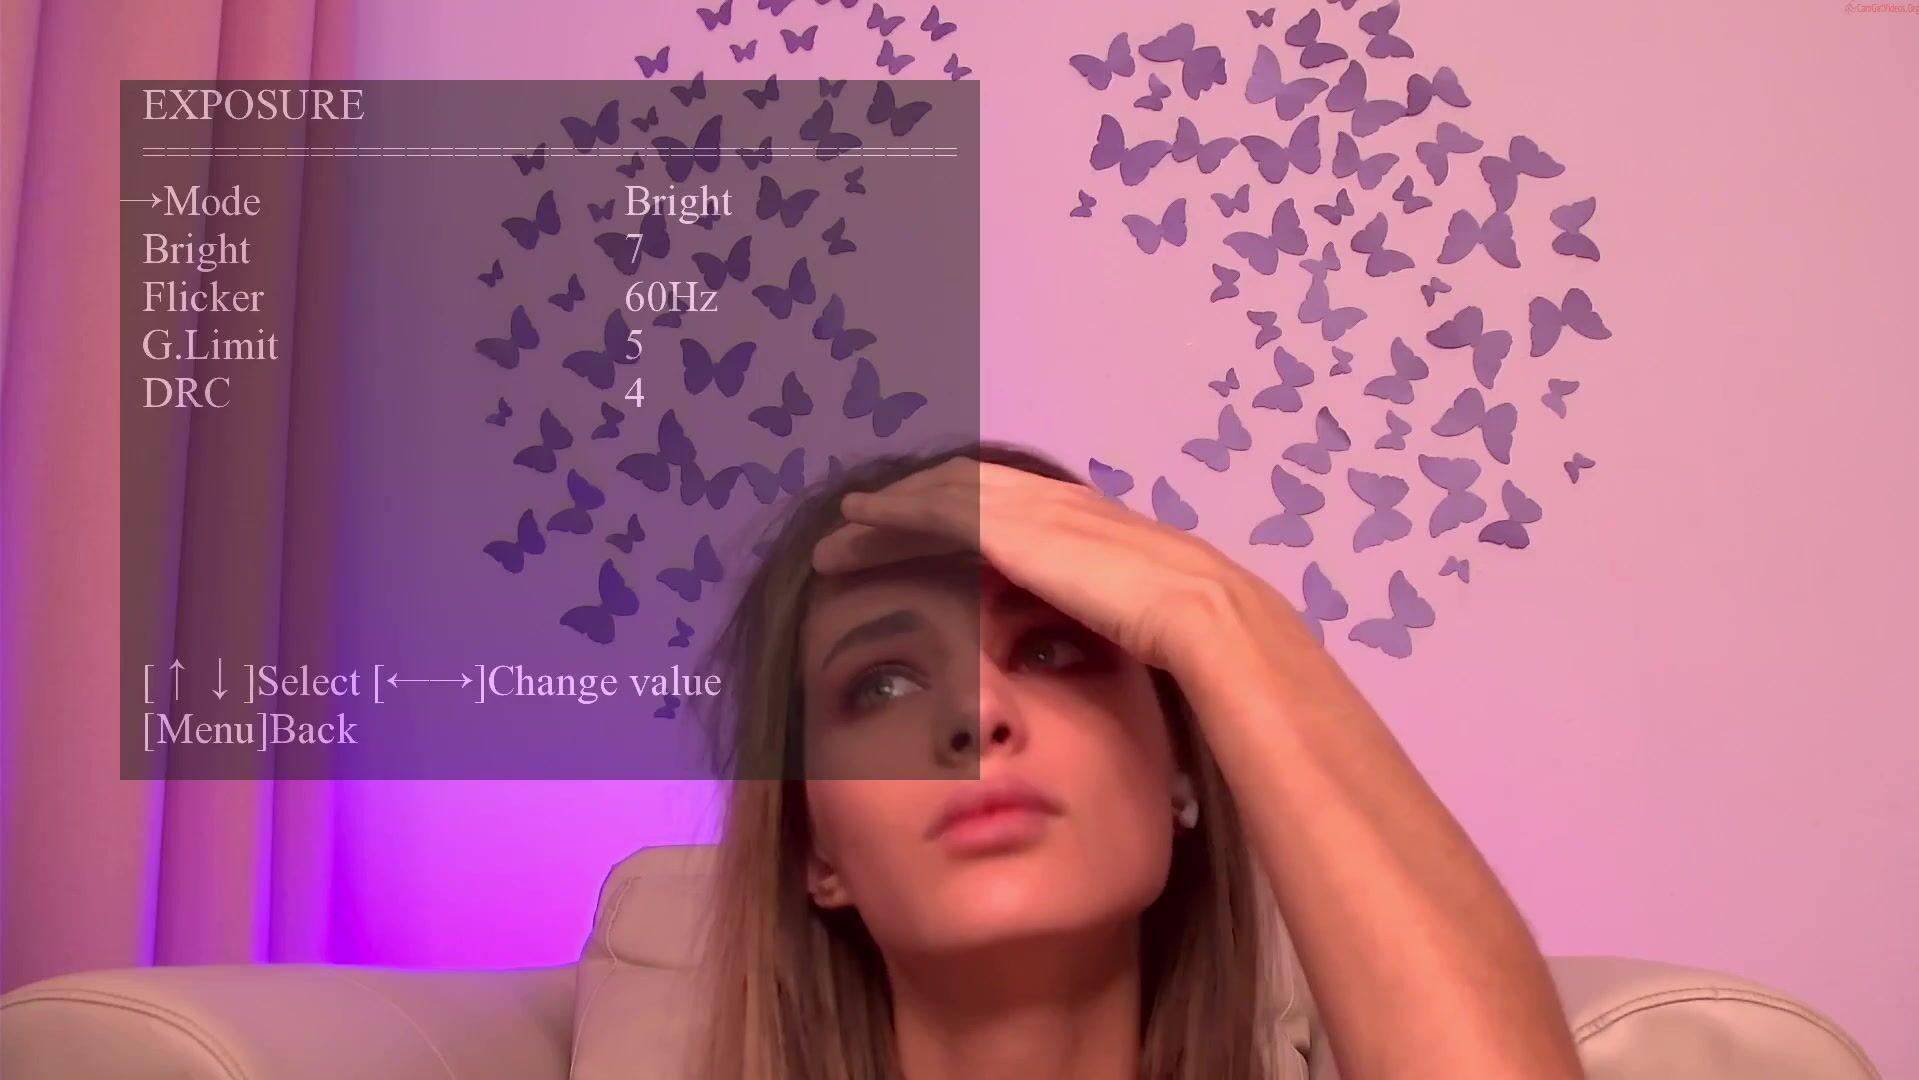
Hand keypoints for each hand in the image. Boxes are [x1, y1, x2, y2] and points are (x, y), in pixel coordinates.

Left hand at [810, 458, 1272, 674]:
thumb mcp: (1144, 624)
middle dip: (917, 505)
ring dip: (890, 510)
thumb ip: (1114, 624)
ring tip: (845, 528)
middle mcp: (1055, 504)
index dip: (967, 519)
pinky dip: (889, 515)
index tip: (932, 544)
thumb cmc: (1189, 637)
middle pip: (968, 492)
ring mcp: (1030, 510)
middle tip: (866, 526)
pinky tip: (854, 527)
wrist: (1200, 614)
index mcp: (1091, 526)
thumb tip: (1105, 652)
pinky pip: (929, 512)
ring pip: (939, 495)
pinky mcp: (1005, 527)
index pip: (1014, 510)